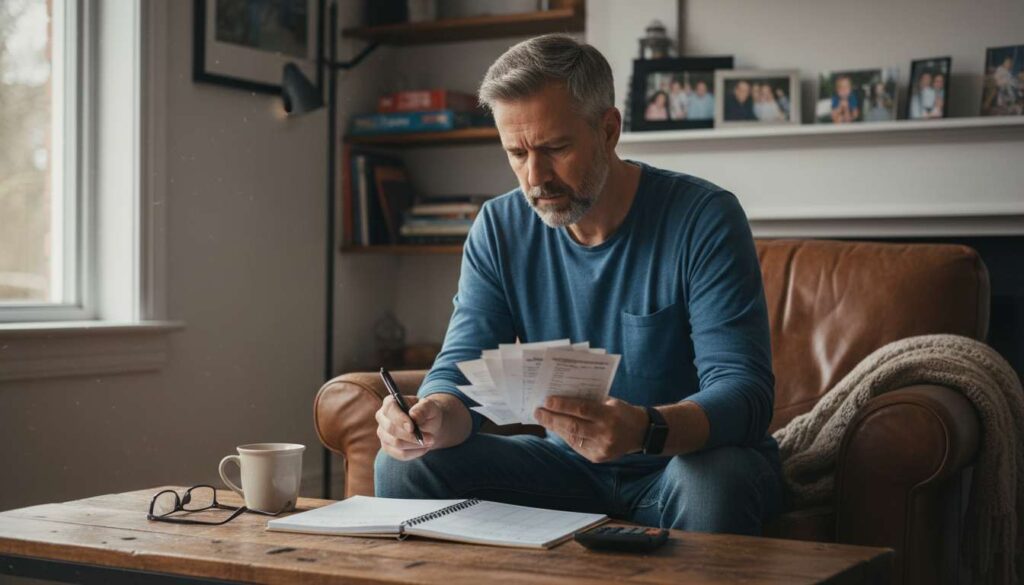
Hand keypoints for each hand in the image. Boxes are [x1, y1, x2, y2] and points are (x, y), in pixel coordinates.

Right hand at [375, 395, 441, 460]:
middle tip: (430, 438)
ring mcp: (383, 433)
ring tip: (430, 441)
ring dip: (416, 444)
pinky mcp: (387, 447)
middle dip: (411, 436)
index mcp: (390, 402)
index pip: (390, 409)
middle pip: (391, 429)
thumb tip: (413, 415)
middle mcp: (382, 417)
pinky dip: (414, 453)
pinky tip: (423, 448)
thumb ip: (423, 409)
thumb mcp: (430, 407)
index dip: (400, 419)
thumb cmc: (427, 413)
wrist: (428, 426)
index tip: (412, 428)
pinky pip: (400, 454)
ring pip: (396, 443)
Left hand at [534, 397, 648, 462]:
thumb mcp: (610, 401)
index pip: (582, 409)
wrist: (641, 433)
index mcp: (610, 415)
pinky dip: (565, 436)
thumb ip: (589, 400)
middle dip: (552, 418)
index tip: (547, 400)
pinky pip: (577, 446)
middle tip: (538, 411)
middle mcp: (606, 434)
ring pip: (572, 438)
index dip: (563, 405)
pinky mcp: (598, 457)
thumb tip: (562, 397)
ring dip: (555, 428)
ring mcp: (602, 448)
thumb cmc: (622, 411)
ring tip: (543, 418)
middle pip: (573, 426)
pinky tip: (557, 428)